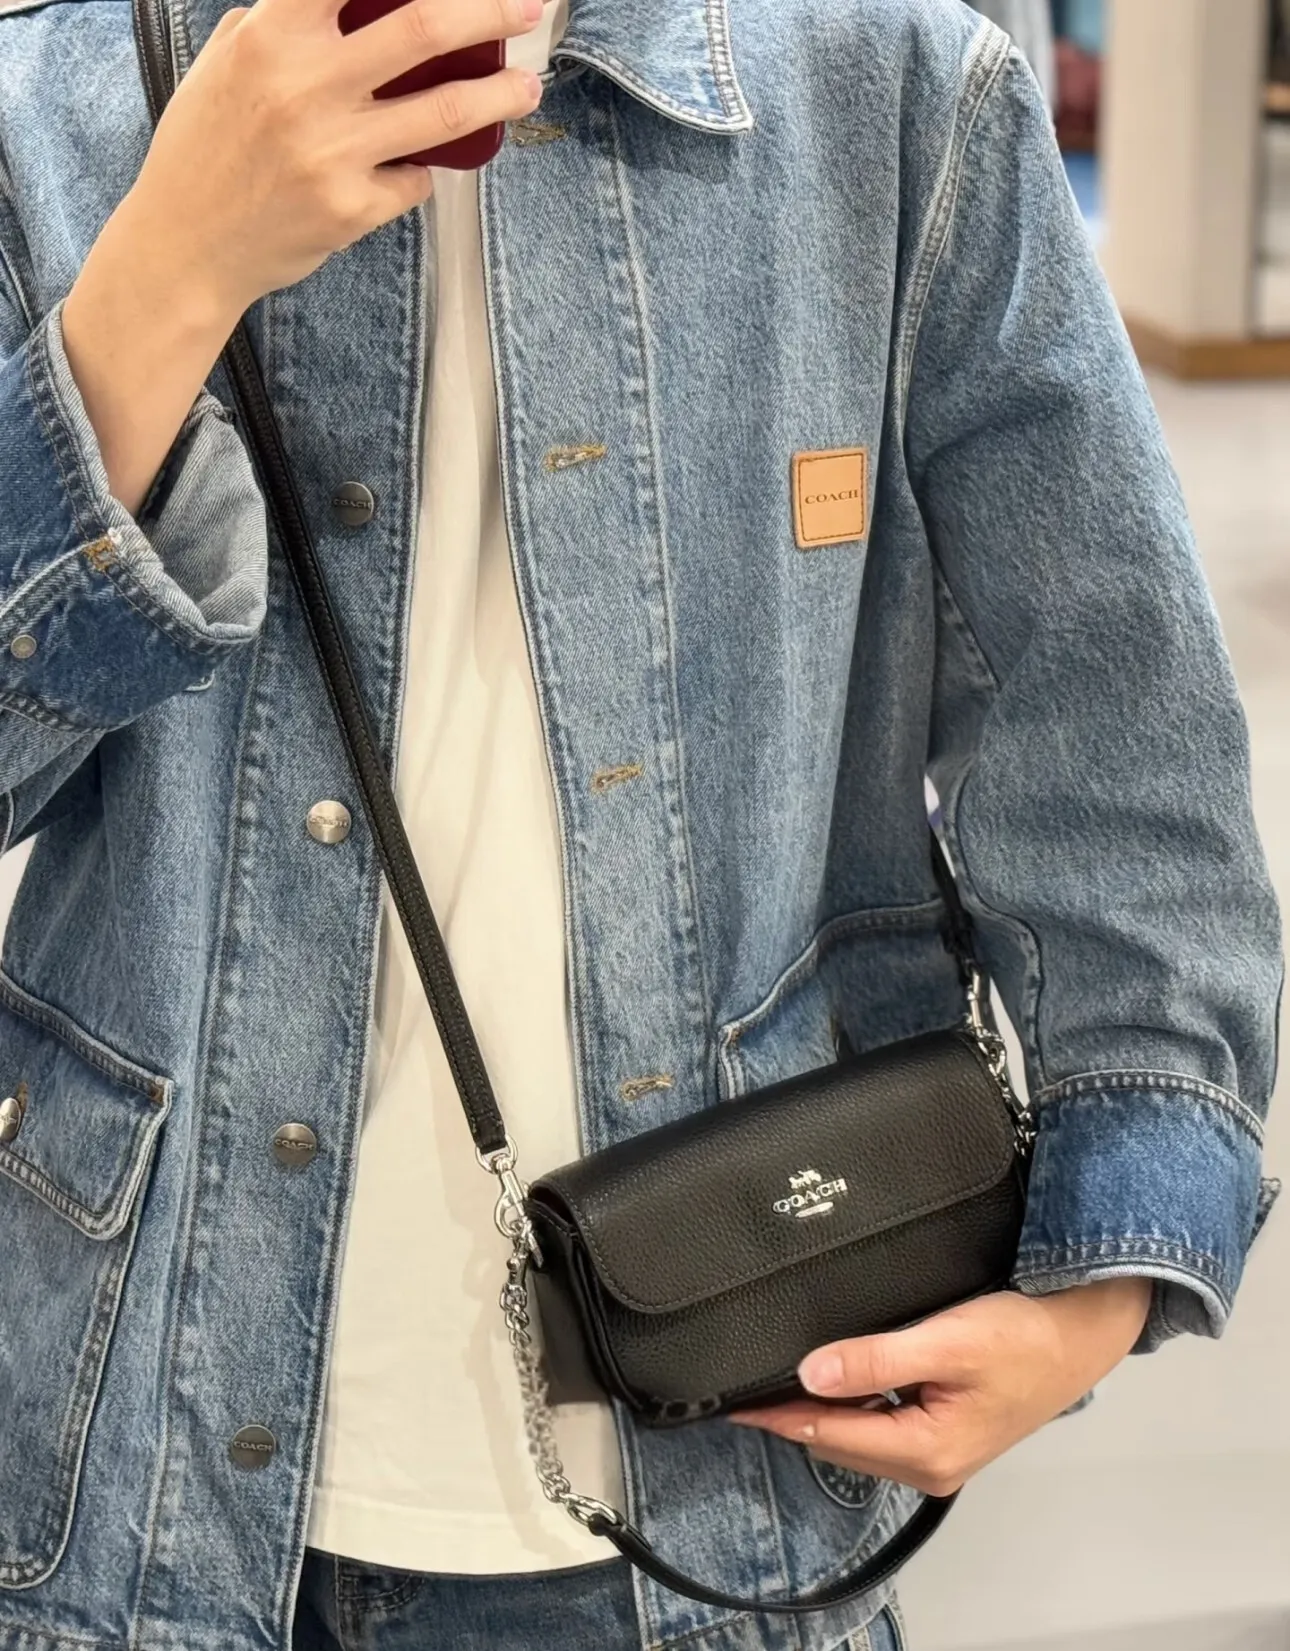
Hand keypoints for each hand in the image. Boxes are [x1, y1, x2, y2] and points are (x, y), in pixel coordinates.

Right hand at [128, 0, 546, 315]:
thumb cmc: (206, 147)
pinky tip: (411, 168)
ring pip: (444, 112)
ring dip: (500, 97)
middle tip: (527, 7)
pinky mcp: (353, 208)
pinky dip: (420, 170)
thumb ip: (285, 25)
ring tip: (529, 87)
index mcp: (272, 36)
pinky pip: (415, 179)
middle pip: (424, 28)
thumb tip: (351, 3)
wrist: (186, 244)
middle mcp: (307, 87)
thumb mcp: (229, 62)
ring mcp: (334, 152)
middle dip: (489, 10)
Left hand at [729, 1278, 1152, 1497]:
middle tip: (742, 1388)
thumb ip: (876, 1359)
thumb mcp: (947, 1341)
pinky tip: (834, 1380)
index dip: (776, 1415)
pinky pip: (881, 1424)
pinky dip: (851, 1407)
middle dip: (791, 1417)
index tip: (731, 1402)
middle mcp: (930, 1463)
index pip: (830, 1435)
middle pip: (840, 1442)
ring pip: (859, 1436)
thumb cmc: (1025, 1336)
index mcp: (927, 1450)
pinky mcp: (947, 1430)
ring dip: (820, 1412)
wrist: (1083, 1332)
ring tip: (773, 1382)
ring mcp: (940, 1451)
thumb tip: (810, 1373)